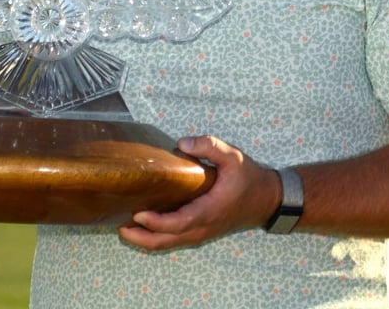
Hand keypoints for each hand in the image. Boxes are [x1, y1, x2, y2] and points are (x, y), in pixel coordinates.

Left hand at [118, 135, 280, 250]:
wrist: (268, 200)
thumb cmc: (250, 178)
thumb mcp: (234, 156)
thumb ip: (209, 146)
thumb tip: (181, 143)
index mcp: (209, 211)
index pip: (177, 223)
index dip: (155, 222)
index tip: (137, 213)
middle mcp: (203, 227)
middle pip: (166, 241)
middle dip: (142, 238)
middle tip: (120, 227)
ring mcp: (202, 233)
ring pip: (169, 244)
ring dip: (147, 240)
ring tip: (127, 229)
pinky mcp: (202, 232)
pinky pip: (175, 240)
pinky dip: (158, 237)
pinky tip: (146, 227)